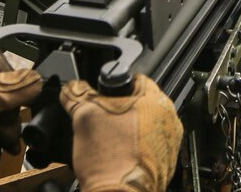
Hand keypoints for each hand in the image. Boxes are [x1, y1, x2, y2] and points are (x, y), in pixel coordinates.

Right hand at [60, 75, 182, 191]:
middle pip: (140, 102)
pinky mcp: (164, 160)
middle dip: (119, 108)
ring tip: (108, 139)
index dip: (114, 86)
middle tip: (102, 119)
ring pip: (143, 123)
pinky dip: (132, 146)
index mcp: (157, 101)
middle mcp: (169, 120)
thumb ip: (77, 94)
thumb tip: (71, 87)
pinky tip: (117, 152)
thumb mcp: (83, 116)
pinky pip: (147, 144)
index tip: (103, 95)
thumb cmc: (109, 159)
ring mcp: (168, 141)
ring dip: (126, 127)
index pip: (135, 79)